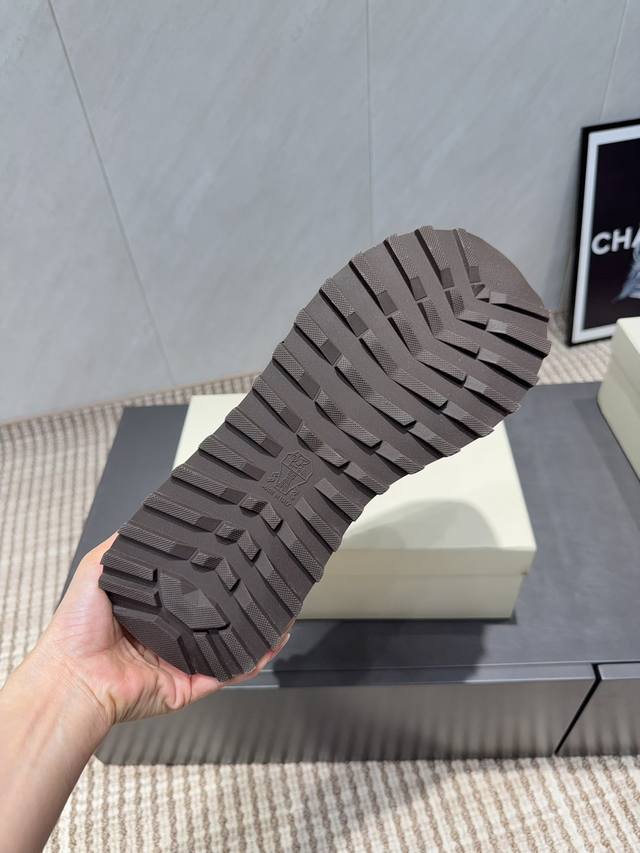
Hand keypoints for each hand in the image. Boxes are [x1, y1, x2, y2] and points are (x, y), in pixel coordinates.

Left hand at [31, 535, 289, 729]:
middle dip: (241, 601)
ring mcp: (183, 662)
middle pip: (216, 616)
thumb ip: (122, 547)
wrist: (73, 678)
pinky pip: (228, 671)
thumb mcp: (97, 570)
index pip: (192, 589)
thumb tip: (142, 520)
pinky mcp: (191, 683)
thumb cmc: (76, 631)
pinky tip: (269, 642)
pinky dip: (251, 659)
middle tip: (263, 580)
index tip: (233, 555)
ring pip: (230, 644)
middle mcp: (170, 636)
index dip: (214, 575)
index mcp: (152, 611)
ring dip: (256, 630)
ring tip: (278, 610)